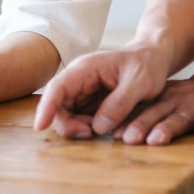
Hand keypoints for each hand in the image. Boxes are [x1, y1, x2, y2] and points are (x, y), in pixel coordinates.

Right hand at [34, 45, 171, 138]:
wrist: (154, 59)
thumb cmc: (147, 64)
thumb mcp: (140, 82)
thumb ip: (120, 103)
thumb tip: (98, 127)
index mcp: (85, 68)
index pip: (57, 88)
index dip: (46, 107)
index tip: (40, 126)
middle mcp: (79, 80)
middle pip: (59, 106)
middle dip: (68, 124)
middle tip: (90, 134)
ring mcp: (84, 92)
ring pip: (68, 115)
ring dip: (80, 127)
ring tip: (107, 129)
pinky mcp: (91, 103)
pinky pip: (82, 119)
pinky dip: (90, 128)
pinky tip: (110, 127)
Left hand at [108, 66, 193, 144]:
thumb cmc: (191, 98)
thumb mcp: (167, 99)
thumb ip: (145, 112)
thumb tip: (111, 131)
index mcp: (161, 99)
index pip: (141, 109)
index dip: (127, 121)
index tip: (113, 133)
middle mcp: (176, 101)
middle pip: (156, 114)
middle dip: (141, 126)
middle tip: (127, 138)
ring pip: (180, 119)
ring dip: (167, 129)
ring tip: (156, 140)